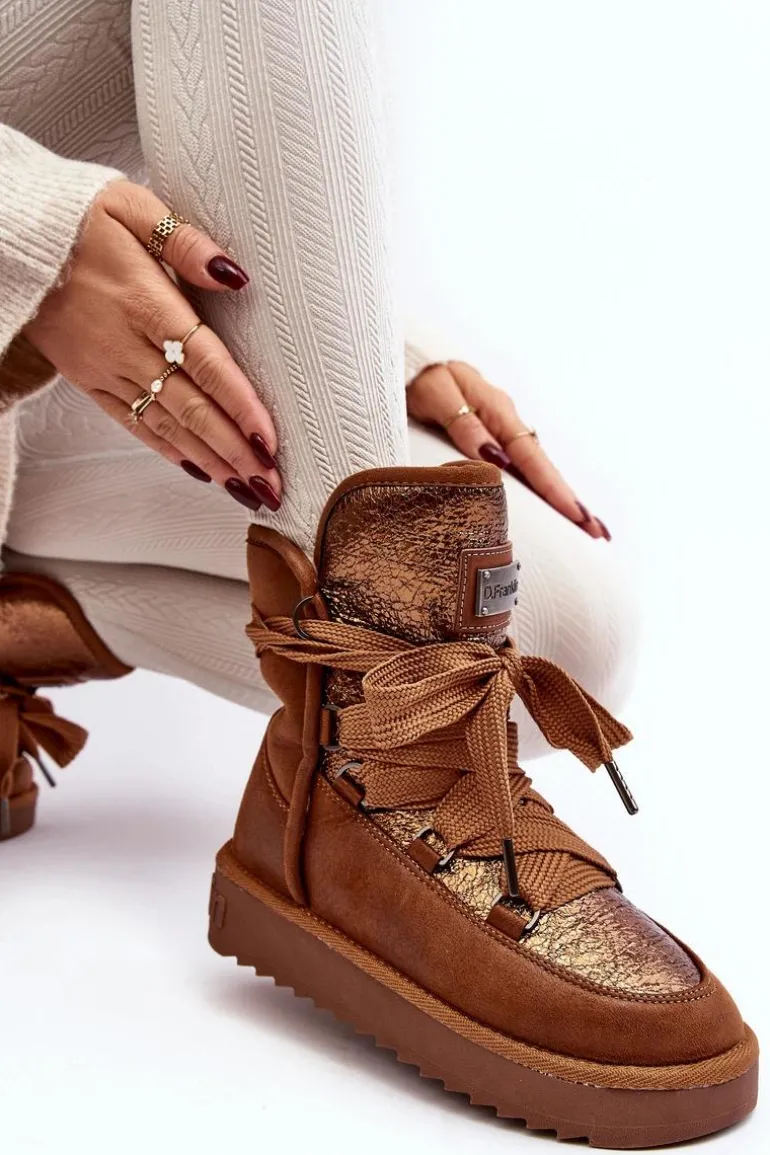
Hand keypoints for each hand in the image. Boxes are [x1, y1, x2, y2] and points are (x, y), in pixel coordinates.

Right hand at [24, 180, 279, 512]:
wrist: (13, 244)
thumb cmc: (79, 220)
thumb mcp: (131, 207)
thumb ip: (186, 241)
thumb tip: (235, 275)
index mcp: (145, 302)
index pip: (205, 363)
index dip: (239, 405)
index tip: (269, 440)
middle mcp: (126, 345)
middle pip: (192, 407)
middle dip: (235, 452)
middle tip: (270, 485)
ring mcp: (105, 369)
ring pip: (167, 425)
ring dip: (211, 461)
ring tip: (246, 489)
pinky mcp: (89, 381)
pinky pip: (134, 423)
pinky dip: (170, 450)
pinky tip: (201, 470)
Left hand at [406, 361, 609, 539]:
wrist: (410, 364)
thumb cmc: (420, 378)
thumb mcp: (437, 394)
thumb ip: (464, 423)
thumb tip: (494, 457)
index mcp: (498, 412)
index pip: (533, 459)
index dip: (555, 490)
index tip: (576, 516)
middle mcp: (507, 424)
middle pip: (545, 469)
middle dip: (571, 502)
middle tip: (597, 534)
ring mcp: (502, 432)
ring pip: (536, 471)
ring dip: (560, 499)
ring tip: (584, 528)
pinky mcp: (492, 440)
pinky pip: (521, 468)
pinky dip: (538, 489)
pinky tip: (549, 507)